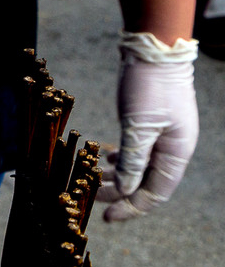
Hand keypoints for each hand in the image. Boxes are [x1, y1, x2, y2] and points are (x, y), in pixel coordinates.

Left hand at [98, 31, 197, 221]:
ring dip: (117, 176)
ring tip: (93, 180)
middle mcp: (173, 148)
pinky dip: (121, 158)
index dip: (131, 208)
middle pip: (145, 182)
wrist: (154, 49)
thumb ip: (133, 160)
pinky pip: (137, 150)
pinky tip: (104, 159)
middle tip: (90, 198)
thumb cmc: (149, 87)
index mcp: (176, 153)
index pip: (155, 193)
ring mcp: (163, 135)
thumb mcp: (139, 127)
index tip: (107, 217)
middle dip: (119, 193)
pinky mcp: (151, 123)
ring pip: (139, 166)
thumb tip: (125, 190)